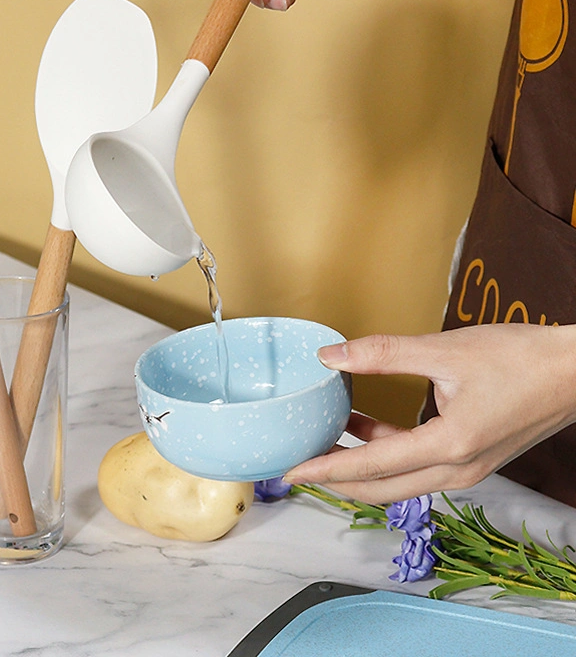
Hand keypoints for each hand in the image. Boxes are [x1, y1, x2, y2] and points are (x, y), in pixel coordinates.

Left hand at [283, 324, 575, 502]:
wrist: (574, 371)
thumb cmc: (519, 359)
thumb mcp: (444, 350)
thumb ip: (382, 353)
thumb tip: (331, 356)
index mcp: (449, 446)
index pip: (371, 466)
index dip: (326, 470)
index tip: (291, 472)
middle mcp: (457, 468)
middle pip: (381, 488)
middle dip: (335, 480)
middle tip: (298, 467)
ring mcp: (467, 467)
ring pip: (399, 480)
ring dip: (360, 466)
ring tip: (324, 442)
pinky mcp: (472, 457)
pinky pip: (417, 465)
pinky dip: (386, 452)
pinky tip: (365, 425)